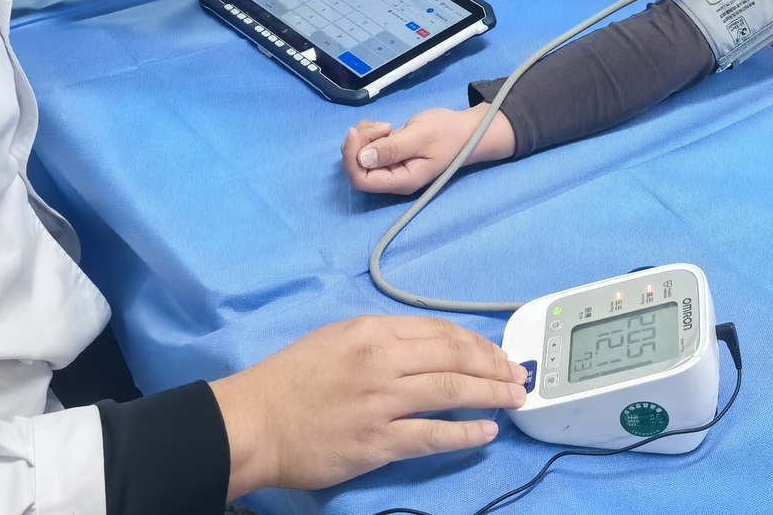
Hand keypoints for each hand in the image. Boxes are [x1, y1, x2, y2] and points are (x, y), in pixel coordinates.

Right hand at [212, 315, 527, 498]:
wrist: (254, 422)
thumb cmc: (290, 380)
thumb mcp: (336, 338)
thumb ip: (381, 339)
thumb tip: (428, 347)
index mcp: (372, 330)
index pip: (440, 332)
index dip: (477, 343)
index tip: (497, 354)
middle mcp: (381, 360)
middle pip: (454, 357)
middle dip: (494, 366)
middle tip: (518, 376)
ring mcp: (381, 402)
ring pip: (452, 392)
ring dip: (490, 395)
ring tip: (513, 399)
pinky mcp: (377, 442)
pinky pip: (432, 436)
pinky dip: (465, 434)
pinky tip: (486, 433)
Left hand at [342, 104, 515, 195]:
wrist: (465, 131)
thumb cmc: (447, 133)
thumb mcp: (421, 136)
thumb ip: (392, 148)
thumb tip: (362, 158)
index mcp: (401, 181)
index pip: (361, 180)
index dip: (352, 156)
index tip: (356, 131)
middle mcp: (392, 179)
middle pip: (356, 168)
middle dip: (358, 144)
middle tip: (381, 126)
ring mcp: (390, 168)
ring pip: (358, 156)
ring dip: (363, 137)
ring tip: (385, 126)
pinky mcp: (389, 156)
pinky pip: (366, 148)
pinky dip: (368, 134)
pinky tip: (384, 127)